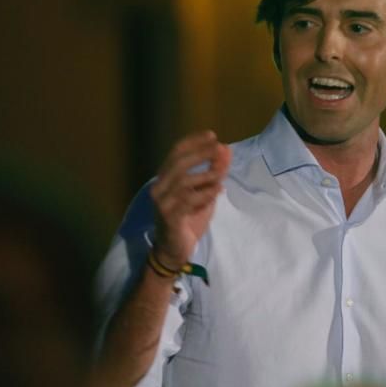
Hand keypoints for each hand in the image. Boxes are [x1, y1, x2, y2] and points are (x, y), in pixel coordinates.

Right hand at [149, 130, 231, 269]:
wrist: (174, 251)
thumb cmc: (188, 220)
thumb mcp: (206, 194)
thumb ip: (215, 172)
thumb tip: (226, 149)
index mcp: (165, 179)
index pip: (176, 153)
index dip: (193, 142)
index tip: (212, 135)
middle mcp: (159, 188)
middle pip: (178, 163)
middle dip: (200, 153)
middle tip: (218, 148)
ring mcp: (162, 203)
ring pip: (184, 182)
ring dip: (206, 176)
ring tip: (220, 175)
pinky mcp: (169, 218)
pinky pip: (187, 201)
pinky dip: (204, 194)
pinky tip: (217, 191)